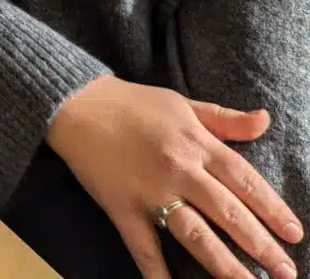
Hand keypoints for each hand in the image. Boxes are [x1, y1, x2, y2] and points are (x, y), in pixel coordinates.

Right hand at [46, 76, 302, 278]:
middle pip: (227, 212)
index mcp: (195, 142)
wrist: (76, 102)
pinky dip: (159, 274)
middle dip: (261, 245)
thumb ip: (223, 118)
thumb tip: (265, 120)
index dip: (272, 209)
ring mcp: (149, 191)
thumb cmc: (132, 103)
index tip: (294, 234)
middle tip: (286, 273)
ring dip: (226, 266)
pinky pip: (144, 247)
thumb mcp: (181, 103)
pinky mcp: (122, 208)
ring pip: (195, 235)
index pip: (244, 180)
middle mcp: (178, 168)